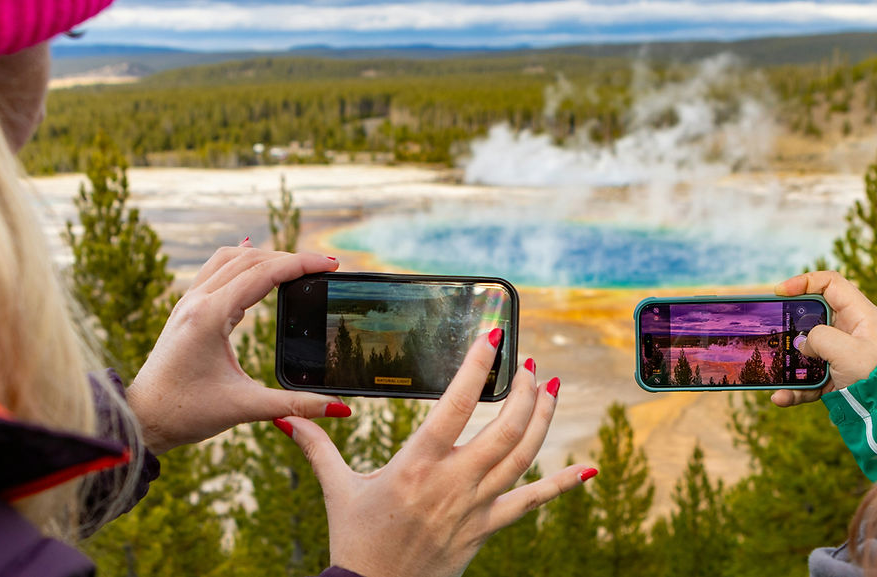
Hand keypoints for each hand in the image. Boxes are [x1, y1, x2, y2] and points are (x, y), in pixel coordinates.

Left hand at [126, 243, 347, 453]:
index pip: (264, 273)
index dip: (302, 264)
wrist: (140, 419)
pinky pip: (216, 270)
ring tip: (297, 266)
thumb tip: (339, 409)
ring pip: (231, 258)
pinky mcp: (186, 310)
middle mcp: (196, 301)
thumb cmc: (185, 413)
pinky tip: (256, 265)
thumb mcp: (245, 408)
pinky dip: (243, 263)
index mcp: (209, 316)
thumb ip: (295, 405)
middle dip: (291, 258)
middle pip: (250, 258)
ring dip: (266, 256)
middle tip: (324, 266)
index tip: (332, 264)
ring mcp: (188, 302)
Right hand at [280, 331, 595, 576]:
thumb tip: (288, 417)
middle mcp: (454, 482)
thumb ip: (318, 448)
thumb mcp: (337, 489)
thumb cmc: (355, 540)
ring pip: (524, 456)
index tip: (493, 336)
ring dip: (543, 420)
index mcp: (417, 464)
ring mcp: (476, 506)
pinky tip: (588, 470)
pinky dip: (563, 485)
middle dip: (524, 391)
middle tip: (531, 365)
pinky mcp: (487, 528)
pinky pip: (532, 503)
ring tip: (552, 389)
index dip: (477, 367)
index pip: (456, 404)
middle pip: (505, 428)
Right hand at [769, 271, 876, 406]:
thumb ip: (818, 338)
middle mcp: (849, 330)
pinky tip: (781, 397)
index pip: (830, 283)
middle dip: (790, 323)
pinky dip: (794, 388)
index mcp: (859, 314)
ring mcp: (840, 354)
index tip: (780, 292)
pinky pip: (808, 377)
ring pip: (806, 350)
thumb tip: (801, 345)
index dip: (804, 282)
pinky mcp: (834, 376)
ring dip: (788, 361)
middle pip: (812, 316)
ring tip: (773, 370)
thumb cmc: (876, 375)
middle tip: (772, 329)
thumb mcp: (845, 351)